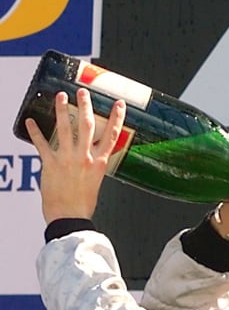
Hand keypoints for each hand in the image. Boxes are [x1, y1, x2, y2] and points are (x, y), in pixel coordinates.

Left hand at [25, 89, 126, 223]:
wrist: (70, 217)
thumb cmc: (83, 203)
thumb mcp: (96, 181)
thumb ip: (94, 165)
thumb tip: (91, 155)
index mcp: (100, 162)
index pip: (112, 135)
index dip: (117, 117)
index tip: (118, 104)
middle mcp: (86, 157)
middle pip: (88, 125)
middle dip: (86, 105)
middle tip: (83, 92)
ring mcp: (68, 159)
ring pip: (65, 128)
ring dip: (62, 110)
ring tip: (60, 97)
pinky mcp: (51, 164)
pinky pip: (41, 144)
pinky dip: (35, 132)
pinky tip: (29, 121)